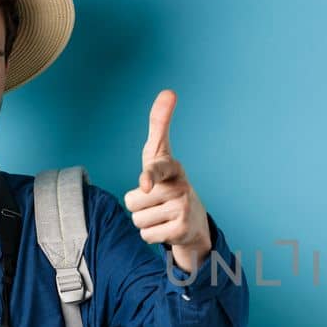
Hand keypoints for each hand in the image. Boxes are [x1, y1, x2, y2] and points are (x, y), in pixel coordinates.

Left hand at [122, 89, 211, 273]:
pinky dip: (152, 235)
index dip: (148, 177)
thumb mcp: (160, 155)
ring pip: (137, 220)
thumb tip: (169, 90)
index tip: (145, 183)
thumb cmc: (169, 182)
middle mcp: (181, 187)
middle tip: (156, 203)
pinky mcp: (182, 230)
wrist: (194, 222)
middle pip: (132, 201)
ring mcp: (183, 209)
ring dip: (144, 221)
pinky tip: (166, 228)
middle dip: (138, 205)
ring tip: (161, 215)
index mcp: (172, 168)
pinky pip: (146, 235)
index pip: (156, 169)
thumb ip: (160, 124)